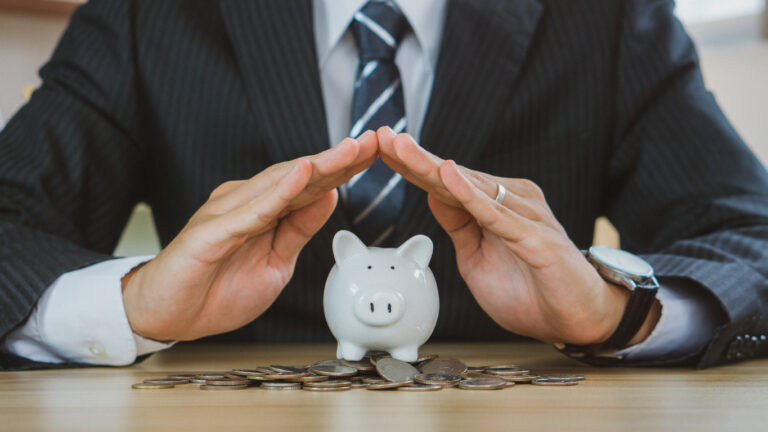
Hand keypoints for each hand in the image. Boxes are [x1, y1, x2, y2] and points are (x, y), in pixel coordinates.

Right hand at [122, 131, 378, 340]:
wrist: (169, 316)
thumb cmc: (217, 289)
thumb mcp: (276, 262)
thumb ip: (299, 229)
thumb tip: (329, 197)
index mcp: (264, 209)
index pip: (311, 185)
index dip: (344, 169)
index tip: (376, 153)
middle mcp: (246, 202)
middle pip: (301, 176)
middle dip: (340, 158)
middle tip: (374, 140)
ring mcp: (228, 213)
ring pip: (281, 184)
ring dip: (318, 166)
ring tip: (350, 149)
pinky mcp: (212, 231)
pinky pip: (252, 211)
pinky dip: (279, 192)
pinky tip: (302, 175)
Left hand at [378, 128, 659, 345]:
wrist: (576, 320)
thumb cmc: (529, 288)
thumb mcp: (476, 258)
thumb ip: (458, 224)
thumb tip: (432, 192)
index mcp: (495, 206)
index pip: (446, 182)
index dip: (413, 165)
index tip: (382, 146)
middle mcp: (511, 201)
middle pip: (454, 177)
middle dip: (415, 157)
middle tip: (384, 137)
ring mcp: (525, 216)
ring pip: (470, 189)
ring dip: (433, 168)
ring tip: (402, 148)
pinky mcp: (537, 238)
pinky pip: (497, 216)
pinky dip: (471, 196)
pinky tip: (448, 177)